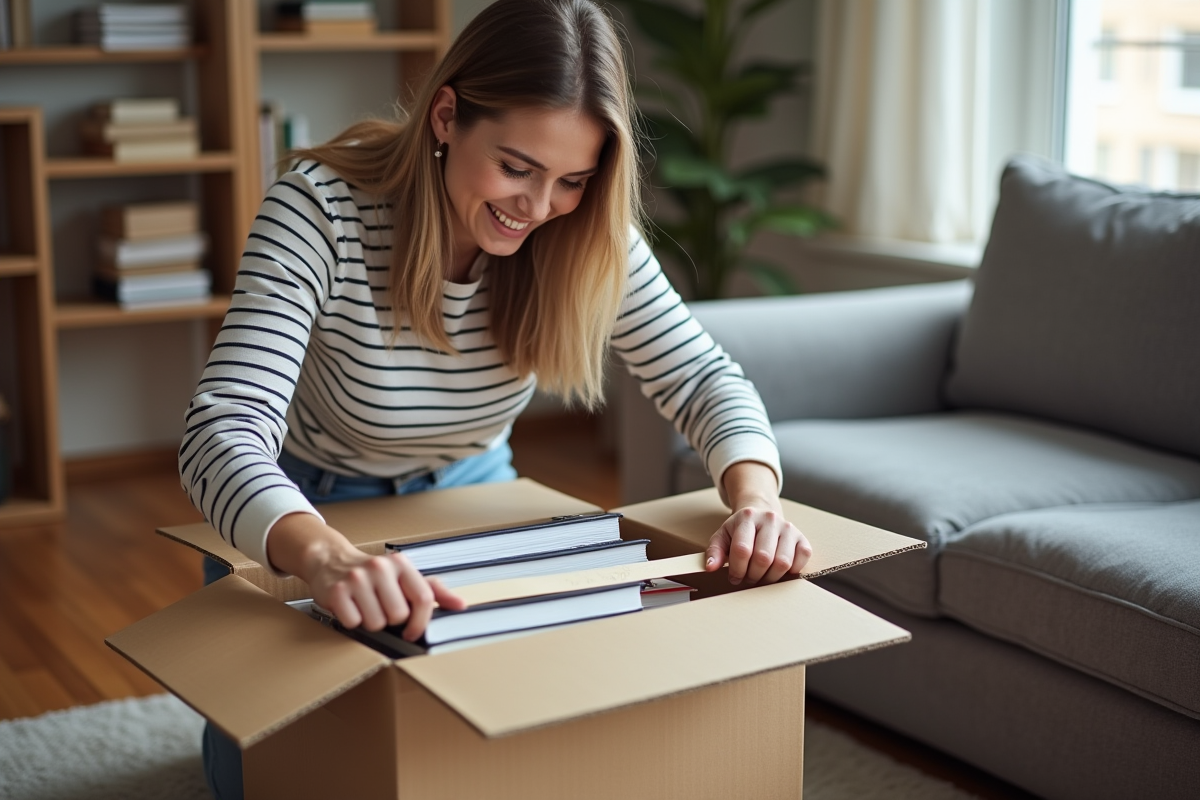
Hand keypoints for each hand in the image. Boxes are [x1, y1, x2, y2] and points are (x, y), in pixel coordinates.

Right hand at [267, 512, 464, 639]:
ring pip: (376, 623)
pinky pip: (353, 623)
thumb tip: (460, 605)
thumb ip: (434, 590)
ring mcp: (357, 578)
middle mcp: (380, 568)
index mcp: (402, 564)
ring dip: (371, 622)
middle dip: (390, 620)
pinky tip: (351, 607)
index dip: (420, 622)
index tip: (412, 632)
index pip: (424, 599)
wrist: (331, 560)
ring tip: (365, 606)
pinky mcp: (337, 591)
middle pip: (398, 616)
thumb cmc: (373, 574)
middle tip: (381, 608)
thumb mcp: (405, 576)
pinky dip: (352, 621)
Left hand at [705, 462, 811, 585]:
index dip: (737, 570)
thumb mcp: (722, 536)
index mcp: (747, 517)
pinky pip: (801, 559)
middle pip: (763, 558)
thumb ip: (714, 551)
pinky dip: (791, 571)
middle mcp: (770, 519)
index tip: (734, 577)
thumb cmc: (740, 530)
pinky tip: (778, 570)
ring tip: (761, 577)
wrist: (761, 515)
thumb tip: (710, 567)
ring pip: (782, 562)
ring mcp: (788, 528)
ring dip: (770, 577)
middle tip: (748, 578)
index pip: (742, 550)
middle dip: (753, 576)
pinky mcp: (802, 538)